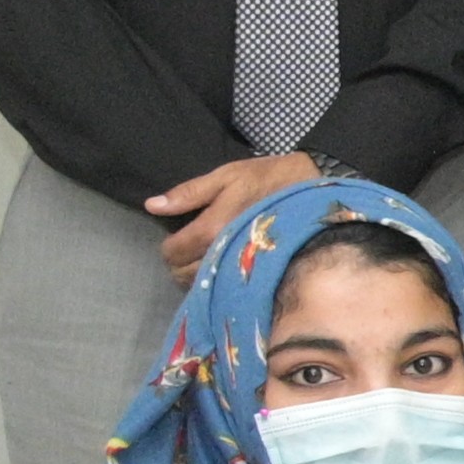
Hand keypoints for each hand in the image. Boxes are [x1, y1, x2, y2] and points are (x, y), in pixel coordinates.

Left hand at [142, 151, 325, 282]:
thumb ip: (188, 193)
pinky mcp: (259, 272)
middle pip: (184, 274)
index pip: (174, 252)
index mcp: (213, 228)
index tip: (174, 238)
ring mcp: (243, 266)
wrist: (311, 187)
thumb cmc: (267, 178)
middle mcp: (225, 252)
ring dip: (196, 277)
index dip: (168, 247)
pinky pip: (227, 288)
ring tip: (202, 262)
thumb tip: (152, 206)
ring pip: (204, 286)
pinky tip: (220, 271)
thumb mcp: (225, 176)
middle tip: (186, 251)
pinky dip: (217, 283)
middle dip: (179, 265)